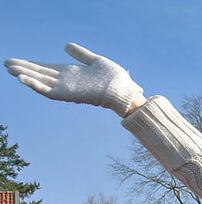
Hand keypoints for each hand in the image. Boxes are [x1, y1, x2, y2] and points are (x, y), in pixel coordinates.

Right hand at [5, 43, 145, 115]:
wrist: (124, 89)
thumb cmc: (115, 78)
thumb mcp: (95, 61)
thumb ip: (80, 54)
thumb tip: (66, 45)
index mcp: (71, 73)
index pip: (46, 69)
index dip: (32, 65)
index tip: (17, 61)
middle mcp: (66, 81)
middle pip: (40, 74)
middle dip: (24, 69)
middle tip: (6, 64)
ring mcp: (66, 88)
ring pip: (40, 82)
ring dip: (25, 76)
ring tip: (10, 69)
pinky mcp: (68, 95)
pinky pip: (48, 91)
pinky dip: (35, 85)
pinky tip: (23, 78)